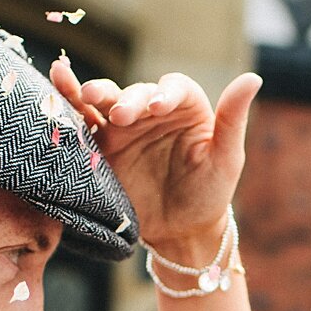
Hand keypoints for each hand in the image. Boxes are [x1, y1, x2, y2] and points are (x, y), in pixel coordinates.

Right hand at [50, 57, 261, 257]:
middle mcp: (152, 111)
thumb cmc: (210, 194)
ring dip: (94, 94)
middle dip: (128, 101)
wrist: (181, 233)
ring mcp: (124, 127)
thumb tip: (253, 77)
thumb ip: (233, 119)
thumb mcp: (226, 159)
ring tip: (85, 93)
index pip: (174, 89)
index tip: (158, 108)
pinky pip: (84, 120)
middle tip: (122, 115)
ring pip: (106, 101)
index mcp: (185, 108)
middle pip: (136, 93)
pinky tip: (56, 77)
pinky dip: (69, 99)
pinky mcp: (101, 145)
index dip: (165, 93)